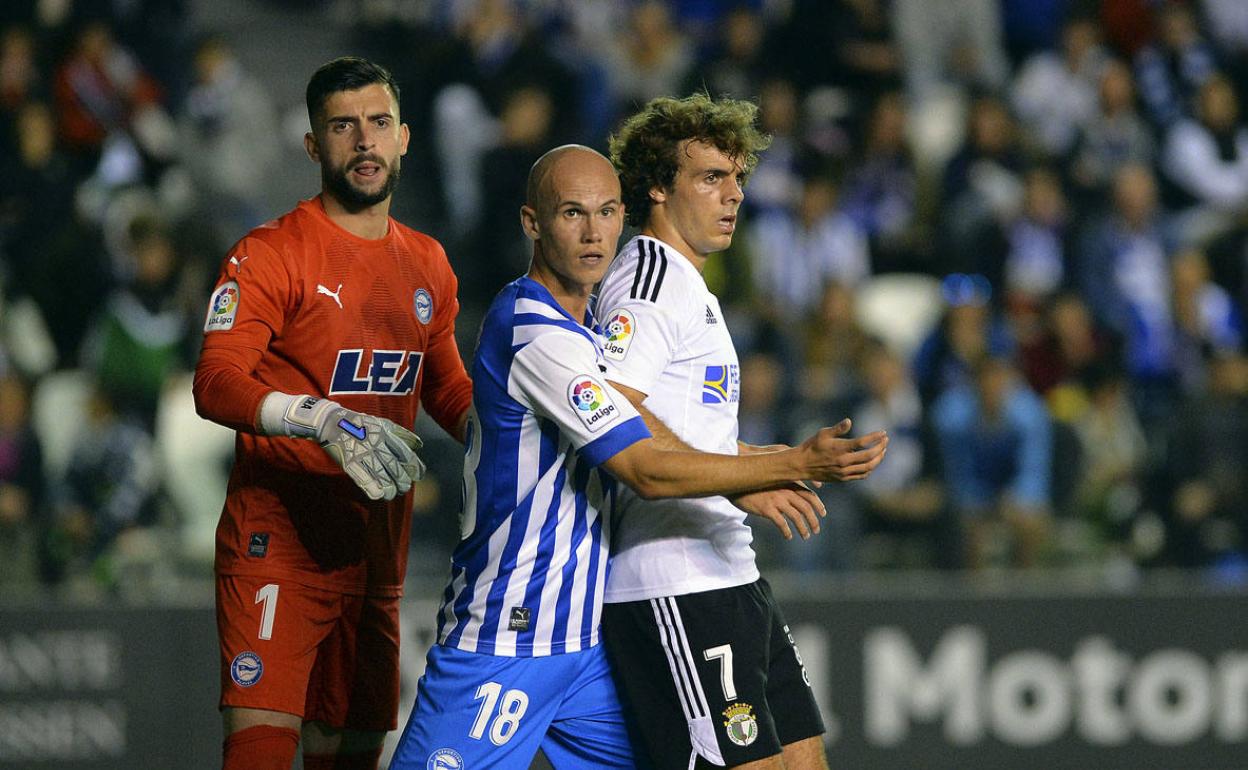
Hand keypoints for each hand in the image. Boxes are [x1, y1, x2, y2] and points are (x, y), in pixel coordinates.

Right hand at [284, 397, 424, 500]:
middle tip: (405, 488)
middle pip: (393, 465)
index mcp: (385, 433)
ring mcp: (362, 452)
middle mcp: (376, 443)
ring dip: (389, 486)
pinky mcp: (349, 461)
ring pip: (380, 473)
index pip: (404, 452)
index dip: (414, 466)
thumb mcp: (383, 424)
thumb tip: (419, 446)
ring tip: (393, 494)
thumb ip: (402, 434)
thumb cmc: (360, 424)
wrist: (332, 421)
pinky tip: (379, 496)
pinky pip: (362, 476)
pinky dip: (371, 487)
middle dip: (402, 480)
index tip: (419, 475)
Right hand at [730, 483, 825, 539]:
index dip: (818, 505)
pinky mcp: (767, 509)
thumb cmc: (754, 480)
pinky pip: (782, 523)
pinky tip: (788, 536)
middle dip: (814, 520)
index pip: (810, 495)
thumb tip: (796, 491)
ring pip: (797, 517)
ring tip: (806, 536)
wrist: (735, 480)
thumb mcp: (772, 478)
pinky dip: (787, 531)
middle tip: (816, 530)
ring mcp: (777, 500)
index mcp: (788, 483)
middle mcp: (786, 491)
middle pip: (807, 507)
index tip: (823, 514)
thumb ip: (786, 482)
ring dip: (803, 528)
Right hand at [800, 418, 887, 482]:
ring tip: (882, 451)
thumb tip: (849, 421)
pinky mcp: (843, 478)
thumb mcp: (822, 433)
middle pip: (869, 455)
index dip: (875, 437)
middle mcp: (844, 461)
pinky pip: (862, 475)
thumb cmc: (811, 446)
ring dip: (878, 458)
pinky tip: (872, 462)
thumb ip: (837, 428)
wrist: (801, 465)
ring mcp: (844, 472)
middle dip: (881, 447)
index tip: (883, 432)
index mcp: (840, 448)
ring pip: (868, 467)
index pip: (863, 442)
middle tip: (886, 441)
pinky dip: (870, 468)